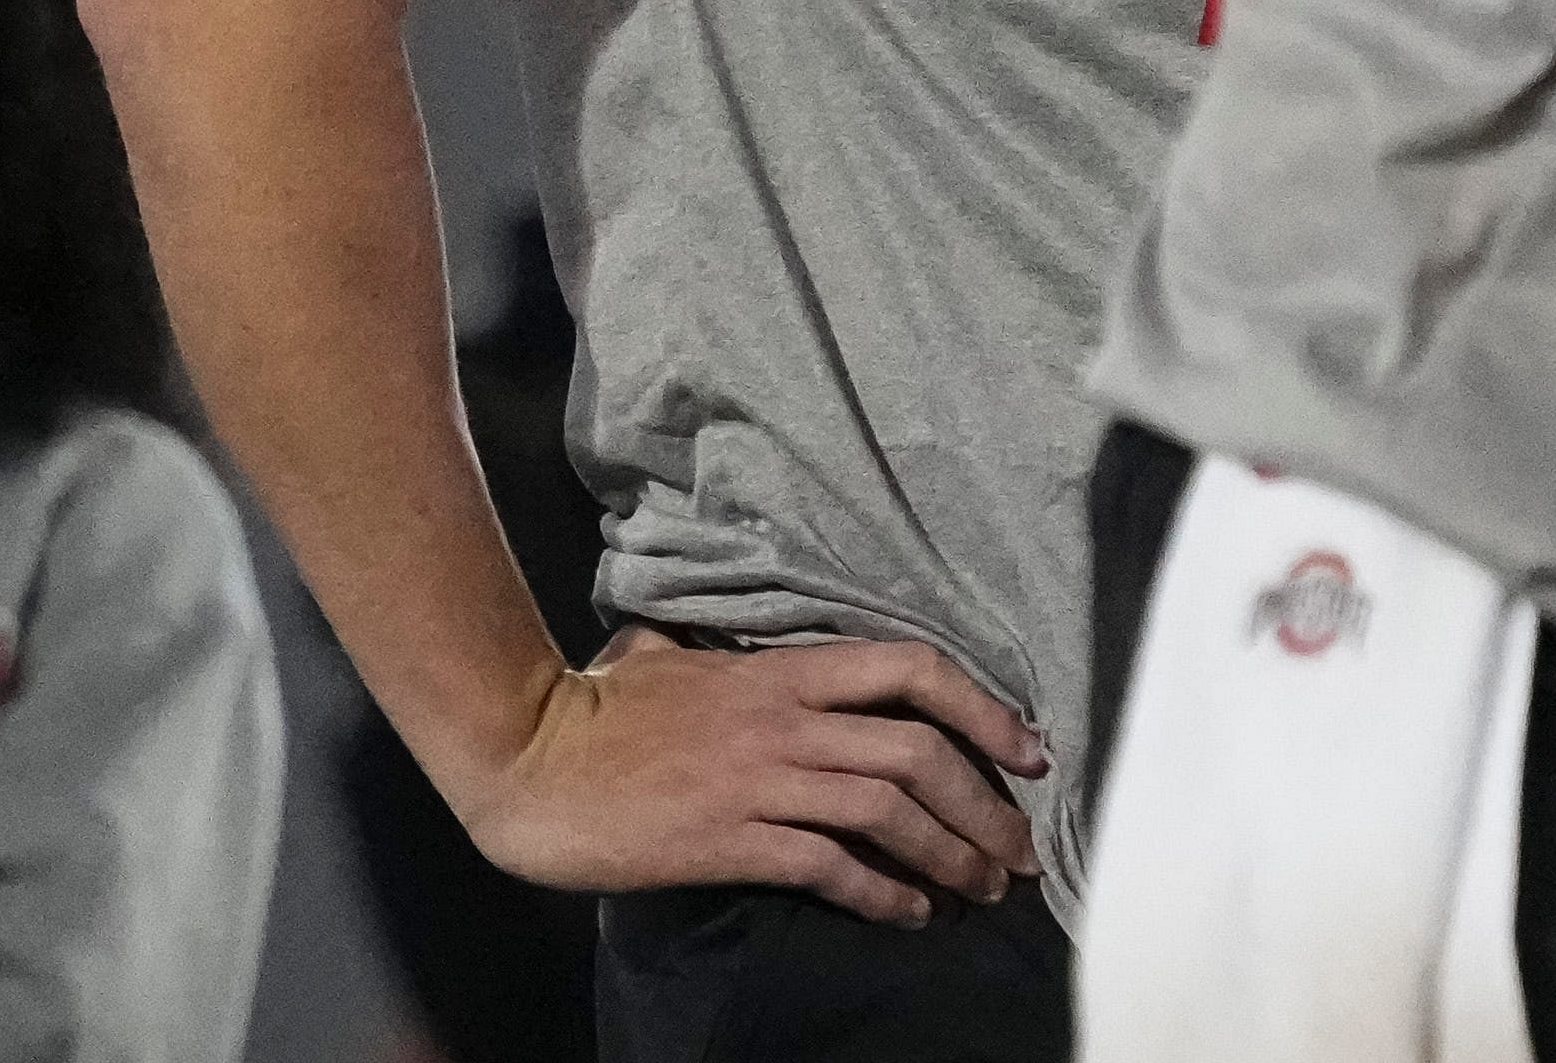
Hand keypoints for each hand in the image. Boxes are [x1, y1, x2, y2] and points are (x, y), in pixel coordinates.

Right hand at [461, 628, 1048, 926]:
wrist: (527, 757)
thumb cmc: (595, 708)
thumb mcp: (670, 655)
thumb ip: (717, 650)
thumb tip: (717, 641)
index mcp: (784, 669)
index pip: (913, 670)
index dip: (984, 708)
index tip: (1028, 752)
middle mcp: (786, 719)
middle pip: (920, 752)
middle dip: (985, 805)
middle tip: (1020, 849)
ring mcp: (759, 778)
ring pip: (887, 811)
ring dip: (948, 854)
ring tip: (980, 889)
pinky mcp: (728, 838)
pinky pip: (828, 866)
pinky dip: (881, 892)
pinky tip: (909, 914)